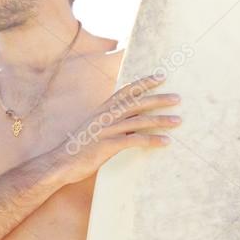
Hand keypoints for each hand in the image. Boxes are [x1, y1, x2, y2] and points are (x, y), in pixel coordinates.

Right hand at [51, 74, 181, 184]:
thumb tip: (128, 121)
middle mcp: (106, 116)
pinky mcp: (108, 145)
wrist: (60, 163)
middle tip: (177, 98)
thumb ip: (110, 122)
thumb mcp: (94, 129)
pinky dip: (152, 140)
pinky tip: (166, 142)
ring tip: (178, 121)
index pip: (126, 91)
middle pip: (137, 103)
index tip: (161, 76)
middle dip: (158, 99)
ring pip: (139, 121)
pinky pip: (135, 140)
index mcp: (103, 110)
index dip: (144, 82)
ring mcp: (107, 130)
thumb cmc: (79, 148)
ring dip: (161, 120)